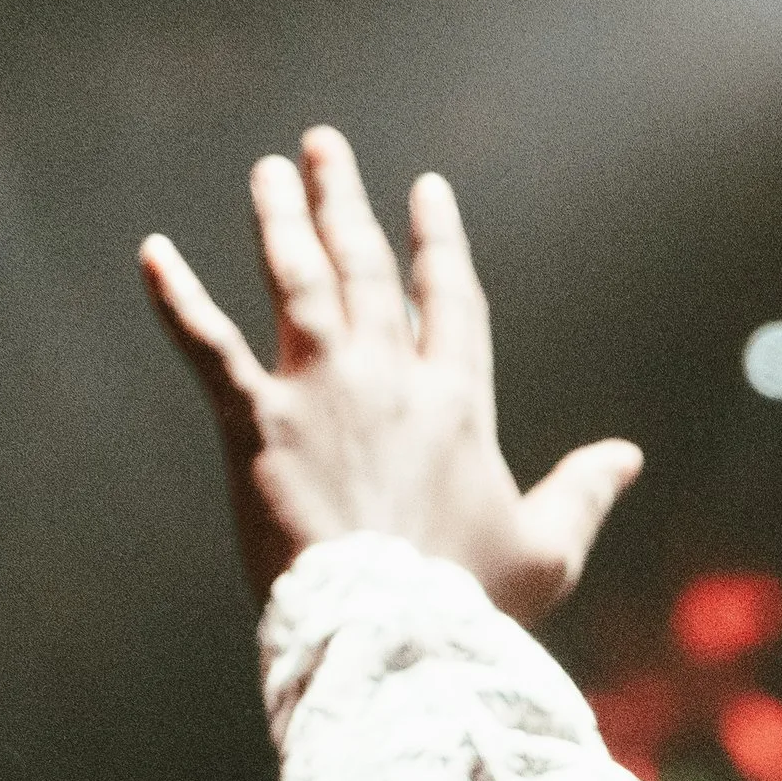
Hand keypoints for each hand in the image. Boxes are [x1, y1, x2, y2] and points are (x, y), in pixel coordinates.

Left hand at [140, 127, 639, 622]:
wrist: (394, 633)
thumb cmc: (473, 604)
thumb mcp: (546, 551)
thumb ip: (583, 493)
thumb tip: (629, 457)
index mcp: (457, 403)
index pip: (447, 301)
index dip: (436, 243)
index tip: (426, 191)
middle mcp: (388, 378)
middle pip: (363, 268)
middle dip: (343, 201)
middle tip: (322, 146)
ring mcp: (319, 394)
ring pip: (296, 280)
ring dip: (279, 218)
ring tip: (268, 171)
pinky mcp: (257, 426)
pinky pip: (208, 348)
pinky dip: (177, 298)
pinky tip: (153, 252)